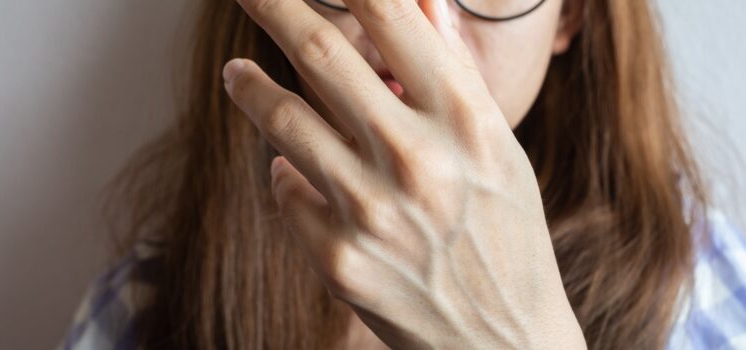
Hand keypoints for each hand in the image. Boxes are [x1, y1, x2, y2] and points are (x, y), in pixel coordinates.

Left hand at [223, 0, 585, 347]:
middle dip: (274, 6)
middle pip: (321, 51)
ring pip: (282, 118)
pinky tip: (296, 173)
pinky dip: (285, 173)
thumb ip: (454, 73)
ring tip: (238, 75)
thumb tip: (419, 5)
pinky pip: (285, 190)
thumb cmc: (507, 232)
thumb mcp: (499, 146)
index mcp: (466, 119)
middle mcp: (417, 157)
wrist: (505, 338)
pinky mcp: (337, 257)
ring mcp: (371, 211)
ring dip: (249, 86)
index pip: (391, 14)